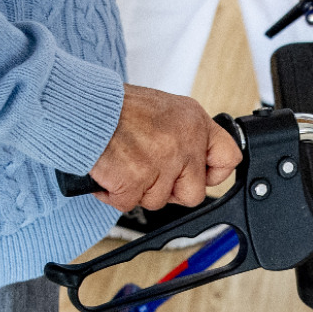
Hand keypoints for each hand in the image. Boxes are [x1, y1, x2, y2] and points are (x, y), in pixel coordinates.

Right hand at [87, 85, 241, 212]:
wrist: (83, 108)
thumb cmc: (117, 108)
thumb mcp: (164, 109)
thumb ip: (184, 135)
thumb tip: (194, 162)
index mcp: (194, 122)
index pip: (228, 158)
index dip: (214, 173)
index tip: (201, 175)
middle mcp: (183, 142)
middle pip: (194, 192)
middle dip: (171, 190)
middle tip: (151, 174)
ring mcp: (162, 162)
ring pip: (159, 200)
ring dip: (139, 190)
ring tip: (126, 164)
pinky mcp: (137, 179)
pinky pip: (129, 204)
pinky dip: (115, 194)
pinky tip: (111, 174)